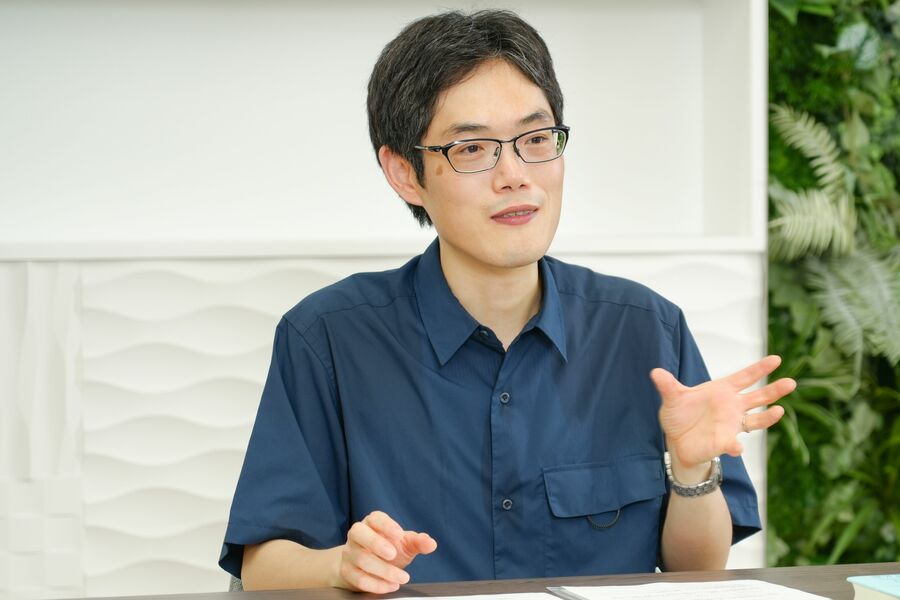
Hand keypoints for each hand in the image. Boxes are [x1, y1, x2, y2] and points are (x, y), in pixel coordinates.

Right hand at [335, 510, 436, 593]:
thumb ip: (418, 542)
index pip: (375, 518)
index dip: (386, 525)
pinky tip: (391, 585)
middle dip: (376, 543)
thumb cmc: (387, 550)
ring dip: (383, 570)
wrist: (365, 567)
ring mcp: (350, 553)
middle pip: (359, 533)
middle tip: (394, 555)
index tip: (399, 534)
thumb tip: (431, 543)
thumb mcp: (404, 544)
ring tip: (402, 577)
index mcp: (372, 523)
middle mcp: (357, 535)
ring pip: (361, 559)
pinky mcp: (347, 571)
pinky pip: (358, 578)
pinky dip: (376, 584)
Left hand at [652, 355, 794, 468]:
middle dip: (774, 390)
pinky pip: (734, 443)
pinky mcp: (725, 442)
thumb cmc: (679, 415)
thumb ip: (667, 385)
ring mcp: (732, 424)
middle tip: (791, 382)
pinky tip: (735, 446)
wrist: (677, 440)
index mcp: (722, 390)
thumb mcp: (672, 398)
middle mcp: (732, 406)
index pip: (744, 377)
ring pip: (756, 420)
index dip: (759, 369)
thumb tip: (655, 372)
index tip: (776, 359)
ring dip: (768, 417)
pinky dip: (735, 445)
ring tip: (779, 411)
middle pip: (758, 396)